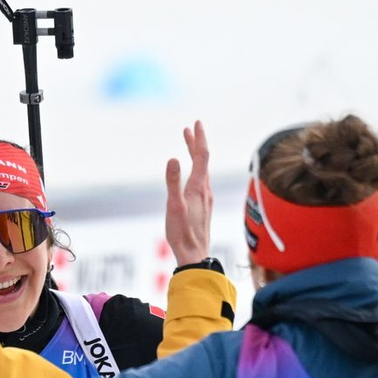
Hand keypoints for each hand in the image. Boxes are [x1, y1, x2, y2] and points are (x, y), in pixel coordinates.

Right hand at [164, 120, 212, 267]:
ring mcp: (206, 198)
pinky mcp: (203, 206)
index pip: (201, 156)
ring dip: (196, 156)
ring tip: (189, 146)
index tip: (195, 124)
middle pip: (203, 161)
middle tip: (190, 129)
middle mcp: (205, 189)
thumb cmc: (182, 232)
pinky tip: (193, 174)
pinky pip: (201, 181)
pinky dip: (197, 169)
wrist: (194, 254)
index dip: (198, 139)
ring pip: (202, 171)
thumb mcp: (173, 206)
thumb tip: (172, 158)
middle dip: (196, 143)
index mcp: (198, 187)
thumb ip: (172, 182)